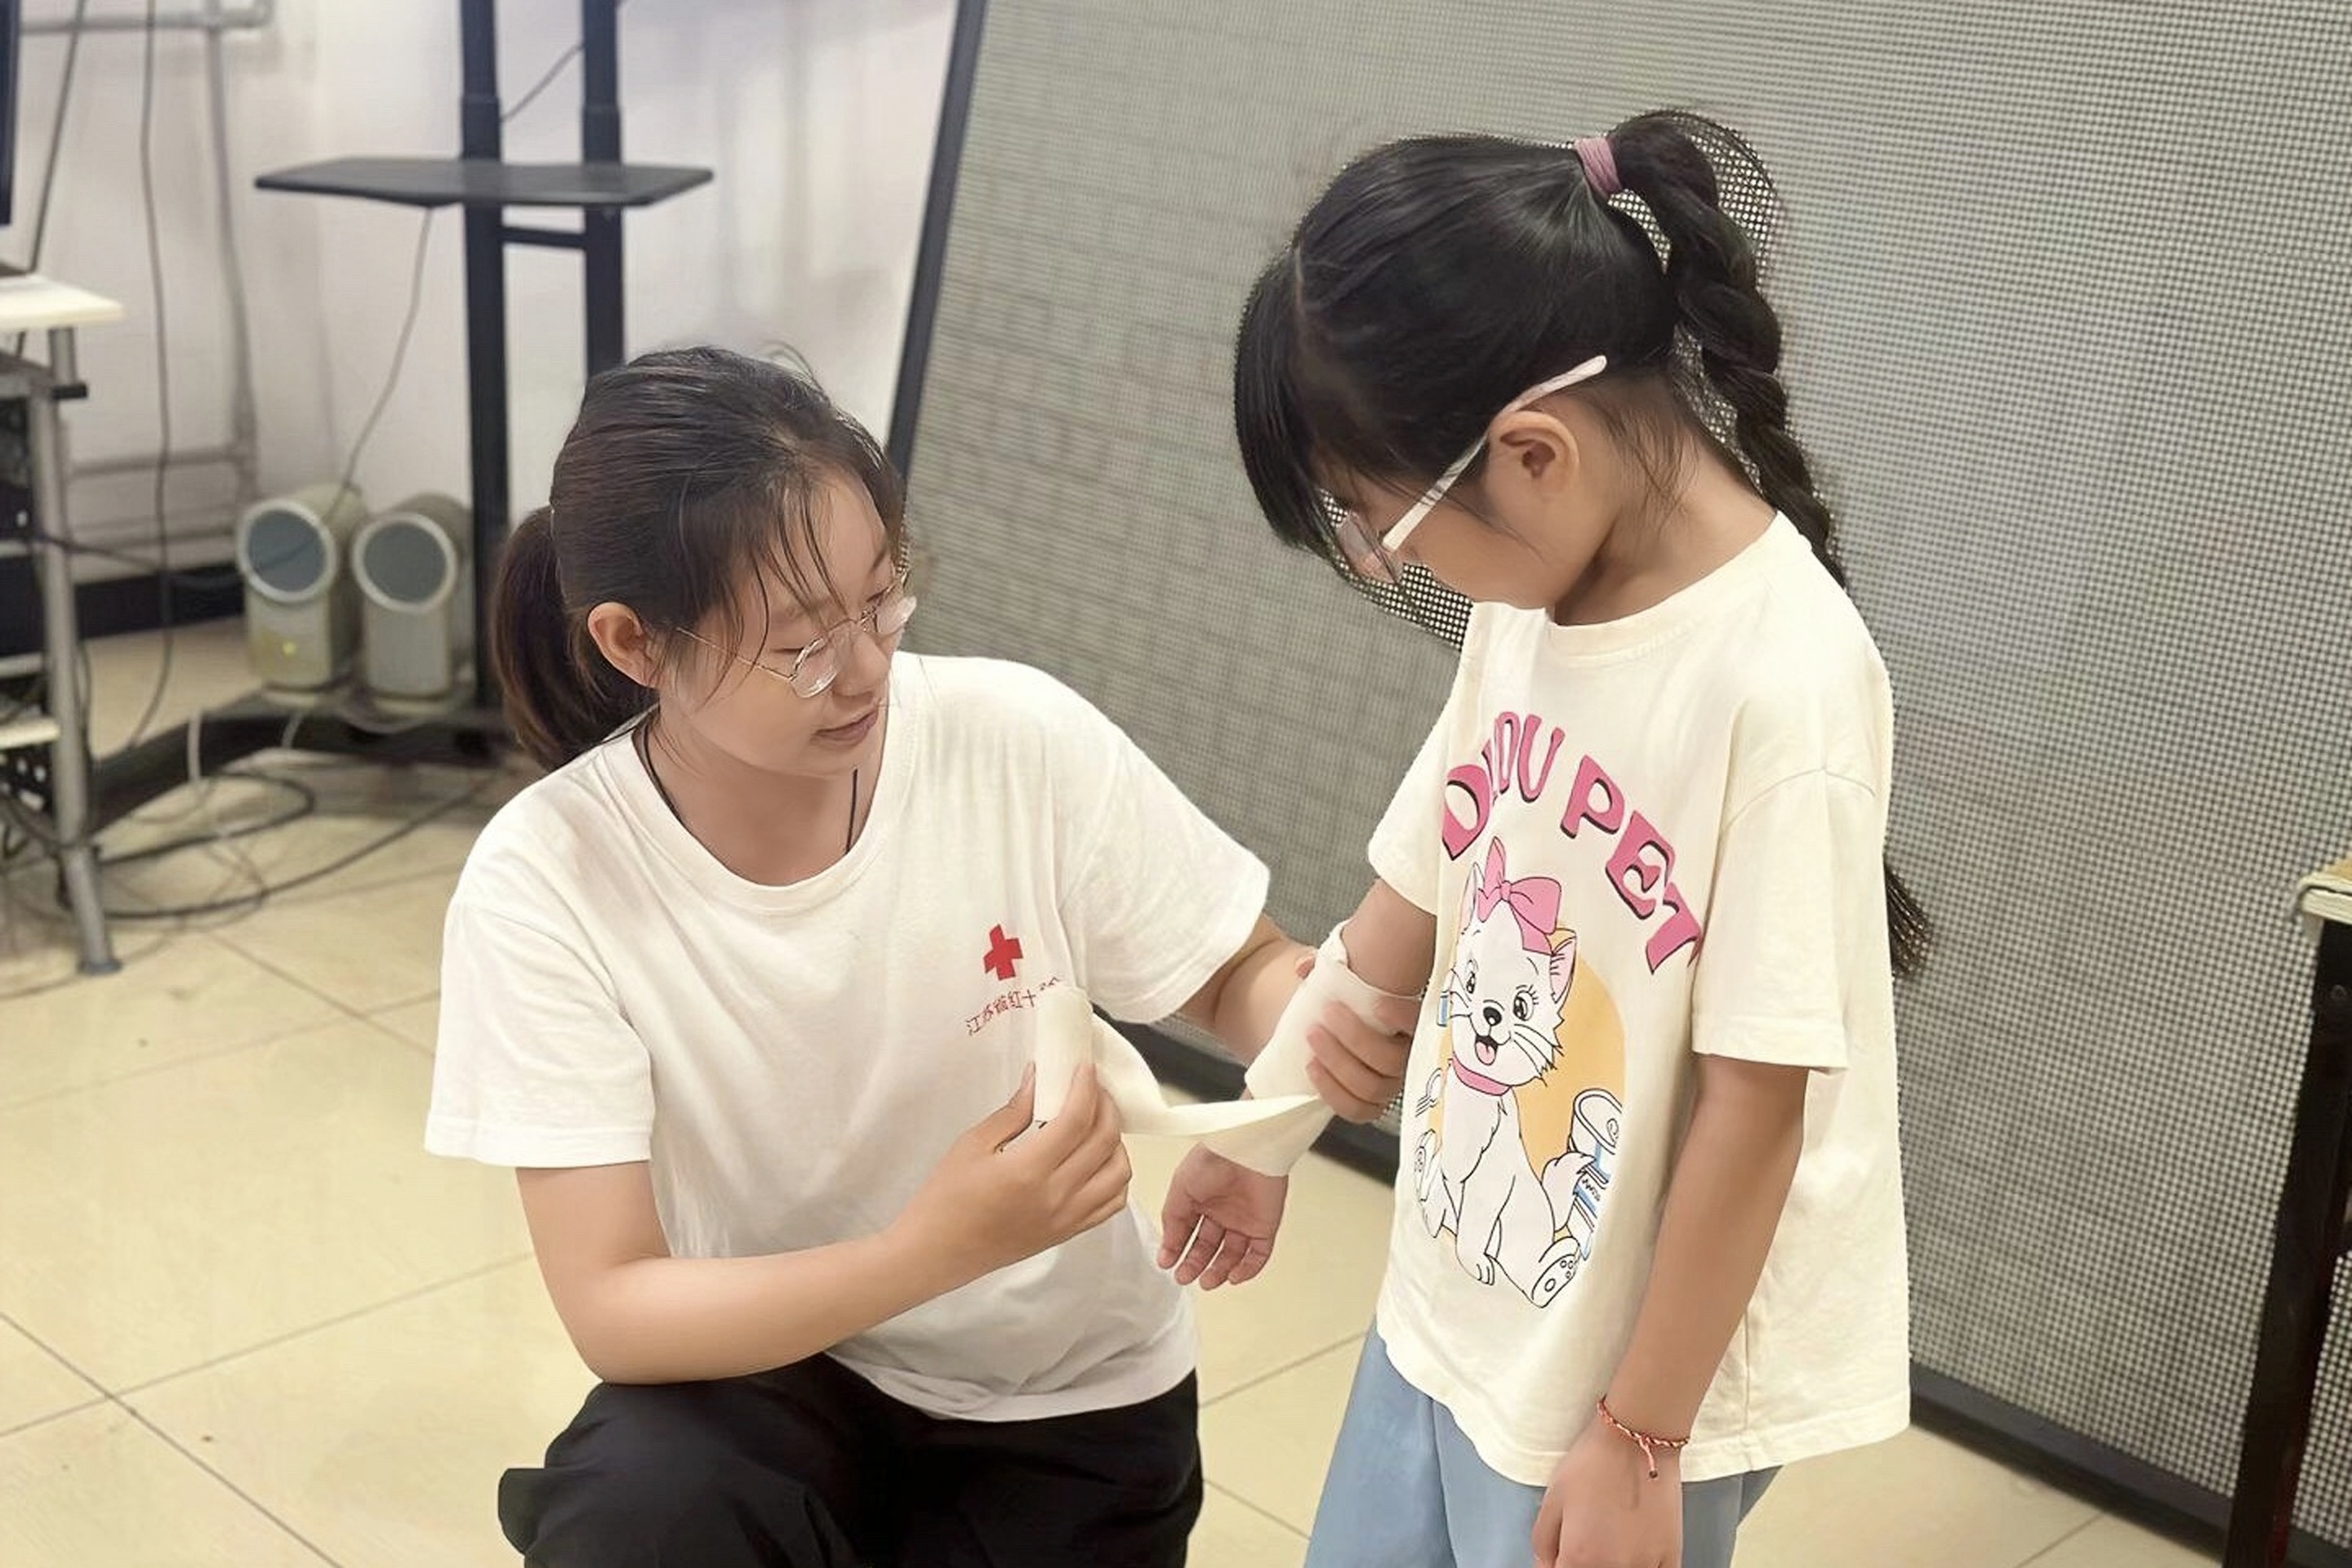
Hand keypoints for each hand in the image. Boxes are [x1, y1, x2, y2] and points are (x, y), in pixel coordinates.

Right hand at [895, 1064, 1131, 1284]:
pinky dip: (1115, 1176)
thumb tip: (1038, 1079)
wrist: (936, 1253)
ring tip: (1097, 1122)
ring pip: (1118, 1173)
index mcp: (1028, 1171)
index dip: (1087, 1087)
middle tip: (1092, 1087)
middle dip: (1106, 1105)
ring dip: (1116, 1141)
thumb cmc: (945, 1198)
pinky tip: (1099, 1159)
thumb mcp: (971, 1144)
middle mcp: (1056, 1197)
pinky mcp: (1068, 1233)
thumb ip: (1013, 1112)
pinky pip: (1112, 1204)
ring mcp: (1067, 1219)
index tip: (1085, 1067)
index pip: (1077, 1120)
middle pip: (1104, 1142)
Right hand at [1157, 1145, 1287, 1288]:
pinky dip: (1248, 1269)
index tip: (1168, 1263)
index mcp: (1201, 1201)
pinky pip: (1258, 1254)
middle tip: (1184, 1277)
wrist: (1245, 1150)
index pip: (1187, 1233)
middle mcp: (1222, 1212)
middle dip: (1195, 1264)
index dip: (1177, 1249)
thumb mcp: (1180, 1191)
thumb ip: (1173, 1221)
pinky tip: (1233, 1277)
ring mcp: (1244, 1220)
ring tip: (1207, 1281)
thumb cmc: (1213, 1160)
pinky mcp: (1265, 1226)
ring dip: (1219, 1271)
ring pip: (1232, 1254)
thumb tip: (1167, 1249)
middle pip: (1208, 1247)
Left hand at [1297, 952, 1419, 1122]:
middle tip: (1328, 1013)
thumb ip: (1325, 967)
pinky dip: (1332, 1091)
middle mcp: (1407, 1058)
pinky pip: (1357, 1110)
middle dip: (1356, 1038)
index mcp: (1411, 1024)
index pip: (1419, 1023)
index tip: (1377, 1005)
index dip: (1402, 1018)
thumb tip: (1304, 965)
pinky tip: (1312, 1068)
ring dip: (1338, 1063)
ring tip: (1313, 1037)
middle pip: (1391, 1060)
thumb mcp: (1339, 978)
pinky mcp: (1370, 1105)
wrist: (1331, 1026)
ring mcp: (1390, 1085)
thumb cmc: (1346, 1000)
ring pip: (1372, 1087)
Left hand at [1532, 1412, 1681, 1567]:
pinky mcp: (1671, 1557)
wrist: (1638, 1439)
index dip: (1558, 1564)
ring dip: (1613, 1563)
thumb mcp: (1552, 1498)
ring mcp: (1645, 1566)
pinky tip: (1635, 1551)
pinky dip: (1642, 1566)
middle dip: (1585, 1562)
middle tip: (1588, 1538)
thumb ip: (1543, 1542)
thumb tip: (1545, 1564)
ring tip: (1612, 1537)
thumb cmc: (1595, 1462)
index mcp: (1579, 1559)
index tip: (1562, 1554)